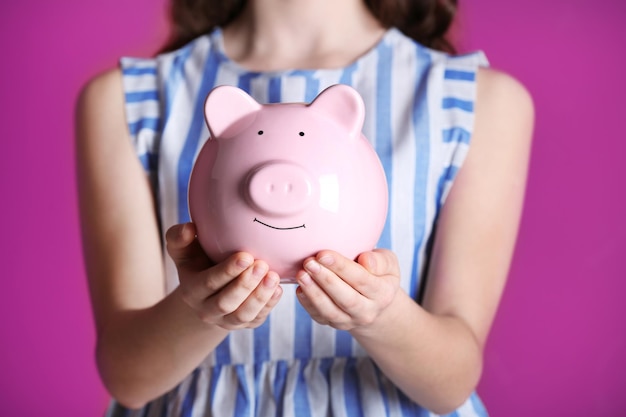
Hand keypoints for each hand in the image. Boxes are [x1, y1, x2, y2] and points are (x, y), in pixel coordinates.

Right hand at [166, 223, 281, 329]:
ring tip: (274, 276)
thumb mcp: (184, 250)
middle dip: (245, 285)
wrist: (207, 289)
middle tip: (262, 265)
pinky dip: (269, 305)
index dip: (227, 271)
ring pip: (242, 315)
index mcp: (191, 290)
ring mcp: (226, 320)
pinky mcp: (245, 324)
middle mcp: (206, 309)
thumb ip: (179, 237)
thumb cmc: (198, 260)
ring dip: (260, 296)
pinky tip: (278, 289)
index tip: (246, 255)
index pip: (208, 283)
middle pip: (226, 303)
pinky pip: (257, 318)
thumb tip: (189, 228)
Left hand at [295, 249, 399, 330]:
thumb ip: (380, 260)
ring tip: (301, 274)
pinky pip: (319, 316)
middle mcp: (367, 311)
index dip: (341, 267)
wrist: (375, 303)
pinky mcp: (334, 323)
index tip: (323, 254)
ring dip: (313, 292)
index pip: (361, 280)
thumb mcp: (388, 263)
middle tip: (309, 262)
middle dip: (325, 280)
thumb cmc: (379, 274)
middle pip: (345, 298)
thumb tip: (365, 260)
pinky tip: (299, 288)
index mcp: (383, 294)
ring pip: (330, 310)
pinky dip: (308, 304)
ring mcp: (350, 320)